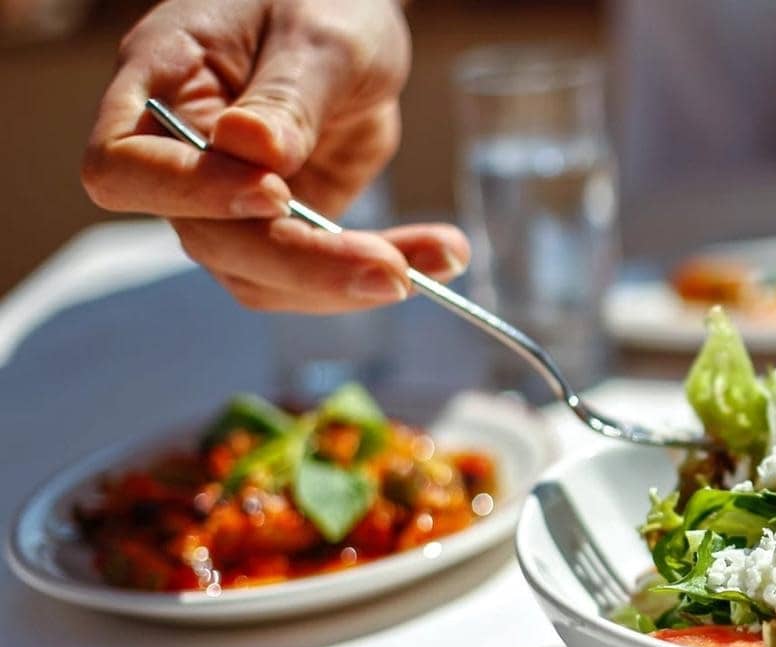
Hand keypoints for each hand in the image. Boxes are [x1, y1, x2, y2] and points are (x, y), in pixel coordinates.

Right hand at [81, 0, 467, 312]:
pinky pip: (318, 271)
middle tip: (393, 272)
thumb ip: (288, 95)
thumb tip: (253, 151)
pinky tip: (443, 255)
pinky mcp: (288, 221)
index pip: (125, 167)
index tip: (275, 193)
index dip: (191, 194)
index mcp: (161, 83)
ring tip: (443, 257)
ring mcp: (232, 196)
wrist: (357, 13)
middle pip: (210, 240)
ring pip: (262, 275)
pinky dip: (379, 270)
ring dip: (349, 283)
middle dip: (304, 263)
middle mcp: (183, 153)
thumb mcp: (319, 34)